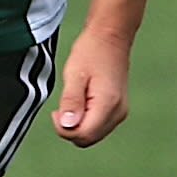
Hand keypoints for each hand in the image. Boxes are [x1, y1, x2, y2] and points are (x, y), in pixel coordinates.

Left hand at [52, 27, 130, 146]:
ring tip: (73, 100)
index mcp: (108, 104)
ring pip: (93, 135)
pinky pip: (98, 126)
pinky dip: (86, 121)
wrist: (111, 37)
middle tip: (62, 107)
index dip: (64, 129)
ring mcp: (120, 112)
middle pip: (88, 139)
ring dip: (78, 125)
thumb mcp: (75, 74)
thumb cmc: (91, 52)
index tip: (56, 112)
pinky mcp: (118, 109)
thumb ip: (71, 101)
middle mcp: (118, 112)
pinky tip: (81, 102)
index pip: (83, 134)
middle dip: (70, 129)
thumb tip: (67, 126)